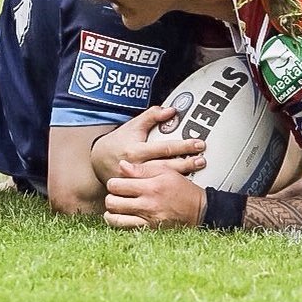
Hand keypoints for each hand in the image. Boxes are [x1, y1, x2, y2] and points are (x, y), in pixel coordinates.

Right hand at [91, 105, 205, 184]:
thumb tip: (172, 110)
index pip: (164, 148)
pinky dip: (170, 186)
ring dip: (182, 175)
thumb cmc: (120, 140)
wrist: (99, 160)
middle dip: (187, 163)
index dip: (183, 146)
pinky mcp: (136, 190)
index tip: (199, 144)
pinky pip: (154, 188)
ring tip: (197, 168)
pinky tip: (183, 184)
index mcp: (137, 150)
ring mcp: (136, 182)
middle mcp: (137, 167)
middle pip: (166, 167)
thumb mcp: (134, 124)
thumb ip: (152, 116)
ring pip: (162, 179)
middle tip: (202, 159)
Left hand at [104, 160, 205, 228]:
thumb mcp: (165, 171)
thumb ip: (142, 169)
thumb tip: (121, 165)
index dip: (113, 182)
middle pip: (113, 202)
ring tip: (115, 205)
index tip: (116, 181)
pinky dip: (118, 223)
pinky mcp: (149, 230)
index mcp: (150, 186)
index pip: (118, 185)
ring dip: (111, 211)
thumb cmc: (181, 188)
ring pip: (115, 218)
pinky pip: (125, 229)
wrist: (198, 209)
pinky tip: (120, 216)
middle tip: (115, 193)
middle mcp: (147, 204)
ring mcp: (147, 219)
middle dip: (110, 196)